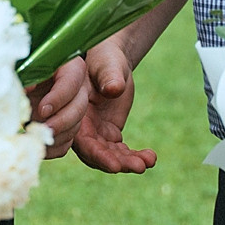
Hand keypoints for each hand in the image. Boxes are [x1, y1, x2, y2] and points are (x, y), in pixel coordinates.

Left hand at [27, 56, 92, 158]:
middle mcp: (77, 88)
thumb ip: (27, 75)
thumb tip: (26, 88)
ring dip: (58, 136)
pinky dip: (56, 147)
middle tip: (44, 129)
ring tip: (38, 139)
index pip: (71, 82)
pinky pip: (68, 140)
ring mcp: (74, 108)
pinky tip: (41, 147)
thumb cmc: (25, 69)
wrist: (24, 81)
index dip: (58, 98)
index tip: (42, 109)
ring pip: (76, 126)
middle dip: (62, 121)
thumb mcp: (26, 68)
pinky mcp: (67, 125)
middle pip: (79, 107)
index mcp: (69, 68)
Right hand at [70, 36, 155, 174]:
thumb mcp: (106, 64)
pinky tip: (151, 157)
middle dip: (117, 162)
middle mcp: (81, 128)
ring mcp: (96, 133)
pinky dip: (135, 155)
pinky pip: (121, 151)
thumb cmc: (103, 58)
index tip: (114, 166)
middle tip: (139, 166)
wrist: (110, 61)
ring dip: (129, 162)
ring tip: (149, 161)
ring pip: (110, 155)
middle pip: (97, 154)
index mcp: (73, 114)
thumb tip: (114, 89)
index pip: (82, 142)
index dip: (97, 155)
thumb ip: (107, 76)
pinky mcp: (109, 133)